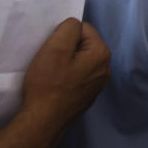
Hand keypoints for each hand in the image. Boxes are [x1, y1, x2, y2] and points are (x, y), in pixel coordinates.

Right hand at [21, 18, 110, 137]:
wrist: (42, 121)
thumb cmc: (48, 84)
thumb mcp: (56, 47)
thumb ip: (69, 28)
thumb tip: (74, 26)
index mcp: (101, 54)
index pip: (83, 28)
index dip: (64, 35)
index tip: (54, 50)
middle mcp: (105, 69)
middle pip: (82, 44)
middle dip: (66, 49)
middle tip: (51, 62)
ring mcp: (97, 85)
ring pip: (79, 60)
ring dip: (65, 63)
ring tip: (52, 74)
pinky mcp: (87, 96)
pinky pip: (77, 76)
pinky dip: (66, 77)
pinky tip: (55, 86)